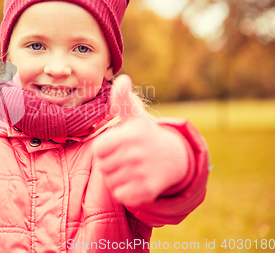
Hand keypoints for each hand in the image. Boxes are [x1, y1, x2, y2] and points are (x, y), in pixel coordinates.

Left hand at [93, 75, 187, 205]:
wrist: (175, 157)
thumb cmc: (146, 134)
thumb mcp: (134, 116)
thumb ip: (122, 99)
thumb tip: (122, 79)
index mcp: (130, 135)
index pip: (98, 149)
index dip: (104, 149)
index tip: (115, 145)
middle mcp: (138, 154)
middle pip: (103, 167)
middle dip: (110, 164)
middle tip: (124, 158)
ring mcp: (144, 173)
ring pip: (111, 183)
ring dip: (116, 178)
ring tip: (130, 169)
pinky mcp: (149, 191)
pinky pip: (121, 196)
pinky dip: (124, 192)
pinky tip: (134, 181)